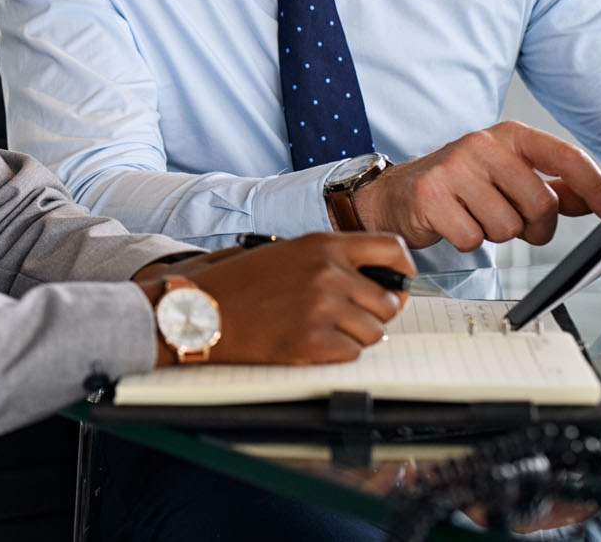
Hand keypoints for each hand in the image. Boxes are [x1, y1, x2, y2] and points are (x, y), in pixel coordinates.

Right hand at [138, 232, 414, 364]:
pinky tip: (310, 342)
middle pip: (389, 301)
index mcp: (323, 244)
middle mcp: (329, 273)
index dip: (402, 270)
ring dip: (356, 336)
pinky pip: (352, 354)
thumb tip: (381, 281)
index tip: (397, 283)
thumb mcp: (286, 252)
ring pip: (374, 332)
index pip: (392, 249)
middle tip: (350, 316)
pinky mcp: (313, 341)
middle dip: (375, 313)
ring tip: (324, 329)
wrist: (199, 309)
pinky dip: (336, 354)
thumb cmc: (238, 282)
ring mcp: (323, 308)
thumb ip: (332, 259)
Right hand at [352, 122, 600, 251]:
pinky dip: (468, 240)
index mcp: (509, 135)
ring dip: (497, 234)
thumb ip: (554, 187)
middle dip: (534, 226)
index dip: (598, 188)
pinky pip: (474, 239)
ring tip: (476, 218)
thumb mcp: (508, 176)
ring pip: (508, 227)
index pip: (567, 157)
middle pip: (541, 203)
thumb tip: (600, 199)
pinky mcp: (430, 196)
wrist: (397, 193)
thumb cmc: (459, 185)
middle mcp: (481, 144)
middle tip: (513, 221)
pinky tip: (454, 223)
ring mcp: (453, 168)